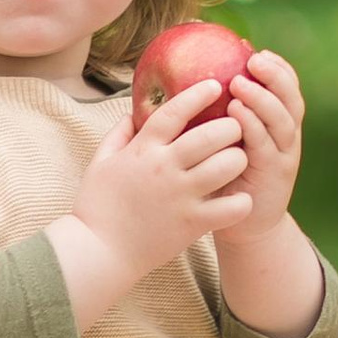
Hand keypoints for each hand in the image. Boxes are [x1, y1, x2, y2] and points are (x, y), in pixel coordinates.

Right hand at [45, 77, 249, 333]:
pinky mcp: (193, 224)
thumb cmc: (97, 206)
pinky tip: (238, 198)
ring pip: (227, 165)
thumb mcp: (100, 162)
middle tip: (234, 128)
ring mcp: (181, 196)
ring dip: (238, 159)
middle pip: (211, 134)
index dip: (198, 94)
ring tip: (237, 160)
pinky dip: (240, 201)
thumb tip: (134, 112)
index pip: (175, 111)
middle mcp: (164, 168)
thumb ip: (119, 134)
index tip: (215, 85)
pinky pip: (231, 207)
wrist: (99, 252)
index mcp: (143, 150)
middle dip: (231, 126)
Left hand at [220, 51, 303, 225]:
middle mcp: (286, 138)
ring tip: (240, 84)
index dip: (279, 68)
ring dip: (262, 99)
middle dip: (276, 76)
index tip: (260, 50)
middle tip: (254, 59)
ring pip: (282, 121)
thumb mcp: (228, 140)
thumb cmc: (227, 176)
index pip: (288, 89)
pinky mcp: (273, 176)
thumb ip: (222, 114)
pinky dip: (253, 126)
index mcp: (278, 124)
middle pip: (291, 100)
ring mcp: (283, 157)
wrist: (242, 225)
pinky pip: (265, 146)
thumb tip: (191, 79)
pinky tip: (235, 113)